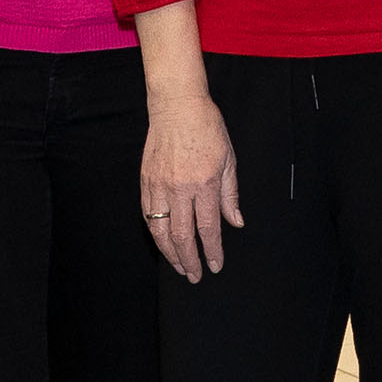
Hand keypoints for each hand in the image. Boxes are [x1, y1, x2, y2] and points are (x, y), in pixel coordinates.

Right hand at [140, 90, 240, 281]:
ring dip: (170, 253)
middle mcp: (180, 188)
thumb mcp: (228, 160)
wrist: (177, 105)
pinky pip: (148, 215)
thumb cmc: (207, 128)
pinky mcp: (146, 181)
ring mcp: (159, 185)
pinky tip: (163, 242)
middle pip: (183, 236)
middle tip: (195, 275)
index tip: (215, 266)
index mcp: (205, 183)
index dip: (212, 251)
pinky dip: (155, 233)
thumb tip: (235, 223)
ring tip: (178, 266)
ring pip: (161, 230)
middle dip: (190, 261)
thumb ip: (230, 195)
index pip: (208, 229)